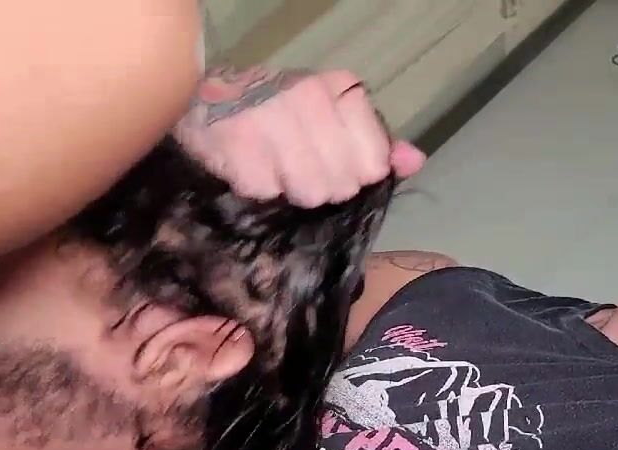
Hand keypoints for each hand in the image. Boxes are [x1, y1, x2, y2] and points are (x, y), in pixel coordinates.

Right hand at [175, 67, 425, 206]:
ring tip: (273, 166)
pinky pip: (266, 192)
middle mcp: (308, 97)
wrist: (203, 98)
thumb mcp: (331, 118)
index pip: (374, 164)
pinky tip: (247, 167)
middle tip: (295, 167)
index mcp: (339, 89)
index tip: (332, 163)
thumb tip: (414, 162)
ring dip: (288, 190)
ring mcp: (270, 118)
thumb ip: (375, 142)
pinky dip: (257, 189)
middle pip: (341, 186)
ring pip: (307, 193)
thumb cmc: (276, 113)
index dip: (355, 177)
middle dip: (321, 187)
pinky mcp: (236, 141)